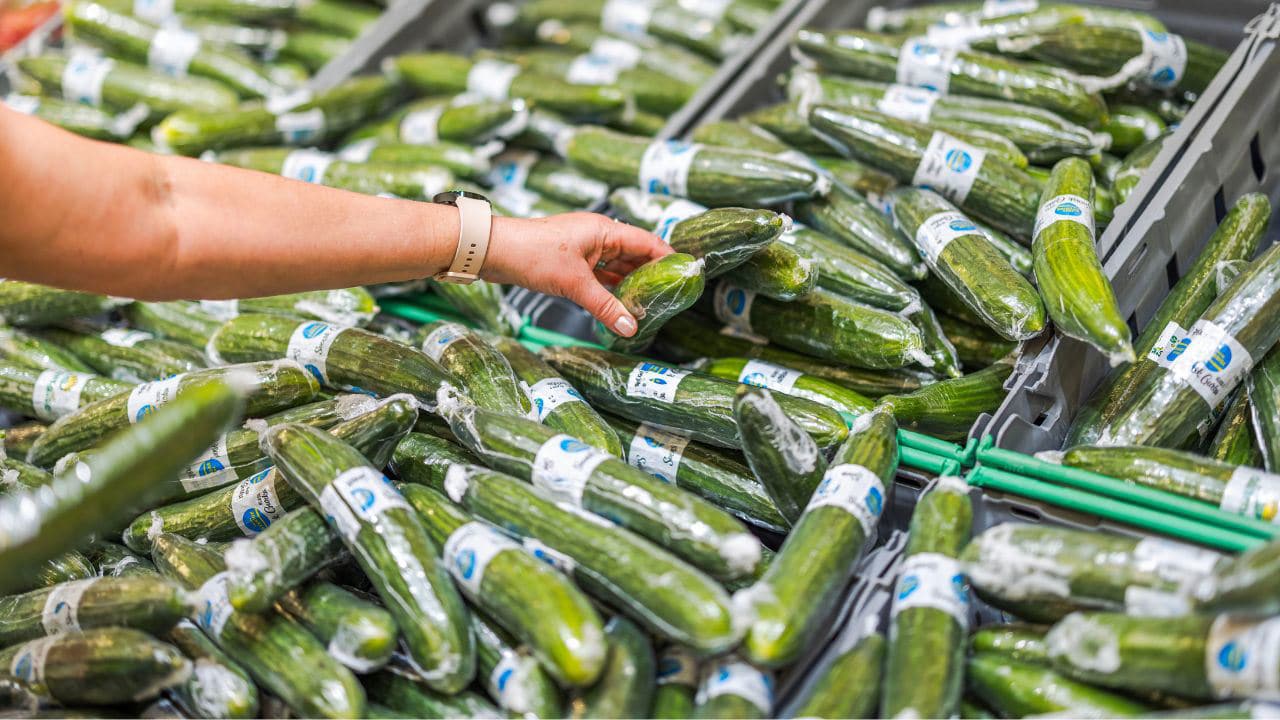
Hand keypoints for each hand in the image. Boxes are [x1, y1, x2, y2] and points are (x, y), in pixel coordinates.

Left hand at [482, 212, 672, 336]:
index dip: (668, 258)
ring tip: (649, 305)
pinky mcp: (571, 262)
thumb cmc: (533, 255)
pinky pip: (600, 274)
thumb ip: (605, 306)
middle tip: (670, 297)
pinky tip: (620, 304)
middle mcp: (598, 236)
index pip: (647, 242)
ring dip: (630, 284)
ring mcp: (584, 248)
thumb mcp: (574, 283)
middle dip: (651, 275)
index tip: (685, 275)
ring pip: (617, 266)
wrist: (494, 251)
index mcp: (604, 230)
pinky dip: (611, 288)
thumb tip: (632, 327)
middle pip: (634, 255)